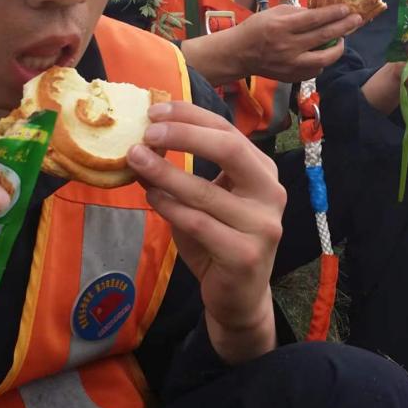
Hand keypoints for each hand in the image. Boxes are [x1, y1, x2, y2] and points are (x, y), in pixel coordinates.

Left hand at [127, 102, 285, 363]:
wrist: (239, 297)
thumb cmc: (218, 241)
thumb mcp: (203, 200)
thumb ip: (185, 172)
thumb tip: (144, 142)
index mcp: (263, 172)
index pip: (228, 131)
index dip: (191, 117)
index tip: (154, 110)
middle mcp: (271, 193)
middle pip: (230, 148)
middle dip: (184, 134)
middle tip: (146, 132)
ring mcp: (263, 225)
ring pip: (206, 190)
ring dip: (165, 172)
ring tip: (136, 161)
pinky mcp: (246, 254)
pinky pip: (199, 223)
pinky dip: (170, 207)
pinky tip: (151, 197)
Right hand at [224, 4, 361, 82]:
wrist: (239, 54)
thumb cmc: (256, 28)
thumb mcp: (274, 13)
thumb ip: (298, 13)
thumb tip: (320, 13)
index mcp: (282, 27)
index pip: (314, 19)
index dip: (333, 13)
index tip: (347, 8)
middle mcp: (288, 47)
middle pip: (323, 37)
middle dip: (344, 27)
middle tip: (357, 20)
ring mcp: (291, 65)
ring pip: (324, 59)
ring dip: (338, 48)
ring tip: (342, 40)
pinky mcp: (292, 77)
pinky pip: (315, 70)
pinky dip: (323, 61)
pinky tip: (323, 53)